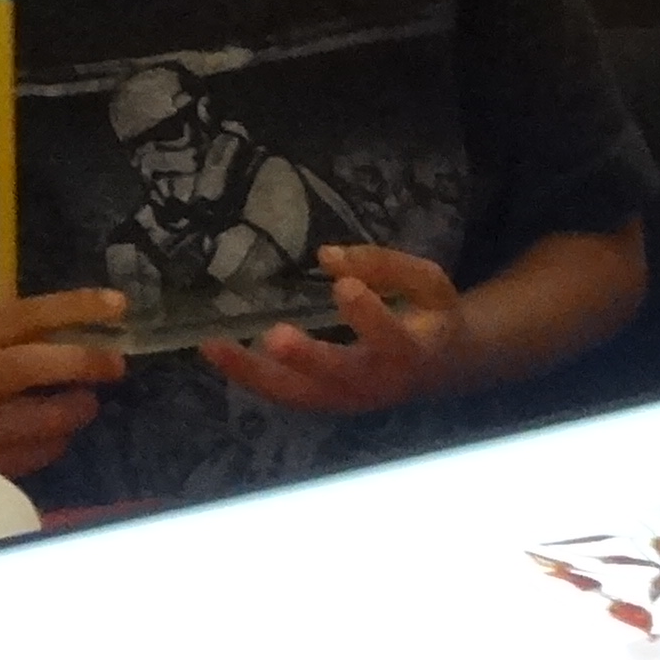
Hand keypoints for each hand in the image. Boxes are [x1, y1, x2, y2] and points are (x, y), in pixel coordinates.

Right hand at [0, 289, 124, 476]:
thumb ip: (27, 332)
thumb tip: (102, 320)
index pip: (22, 316)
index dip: (73, 307)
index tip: (117, 304)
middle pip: (28, 366)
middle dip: (81, 363)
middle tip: (115, 364)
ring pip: (41, 421)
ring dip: (77, 410)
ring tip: (86, 401)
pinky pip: (38, 453)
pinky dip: (58, 440)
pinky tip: (55, 430)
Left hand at [204, 247, 463, 415]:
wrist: (445, 368)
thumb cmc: (432, 317)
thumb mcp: (427, 282)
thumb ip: (385, 266)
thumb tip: (326, 257)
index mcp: (415, 351)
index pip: (394, 340)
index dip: (370, 317)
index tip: (344, 287)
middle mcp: (381, 383)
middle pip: (342, 377)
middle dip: (308, 358)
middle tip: (274, 336)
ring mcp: (352, 399)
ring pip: (303, 394)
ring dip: (257, 373)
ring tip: (213, 345)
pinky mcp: (328, 402)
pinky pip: (286, 395)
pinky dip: (251, 377)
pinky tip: (218, 351)